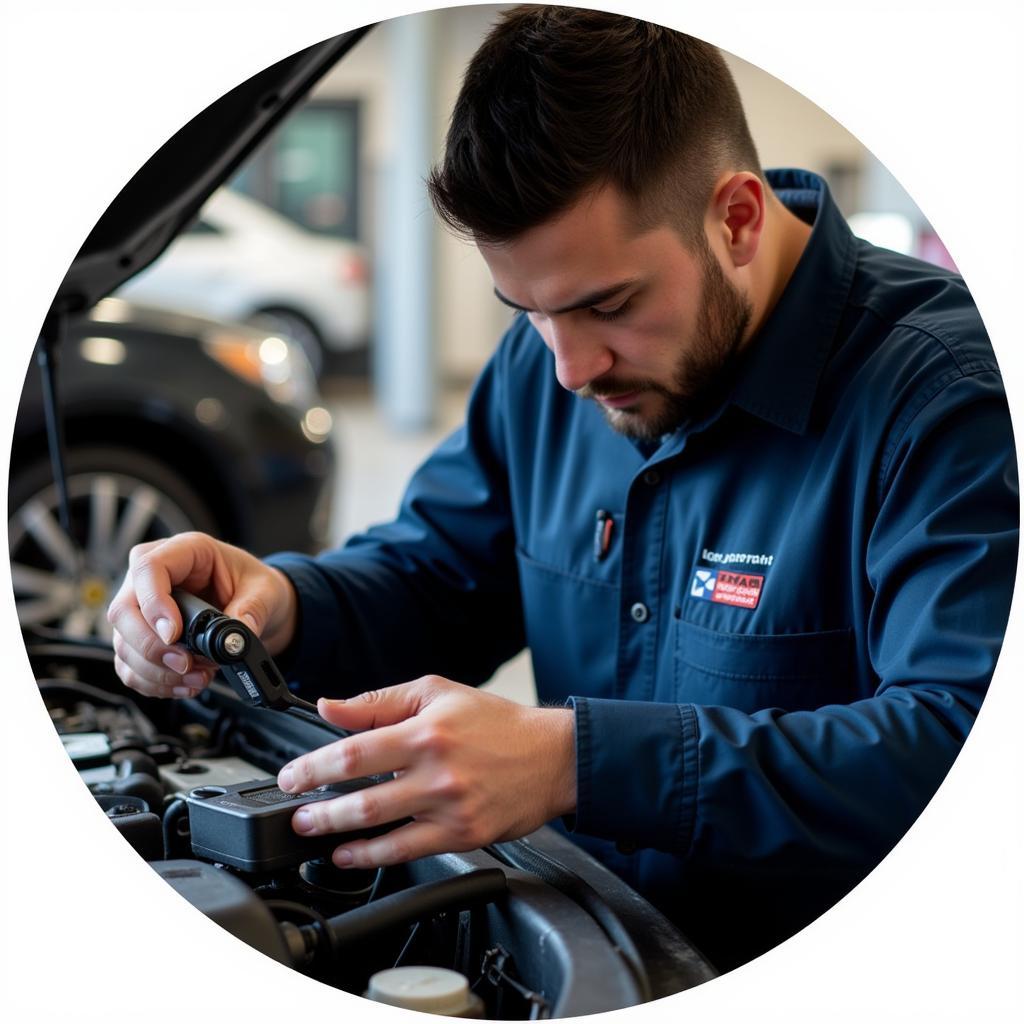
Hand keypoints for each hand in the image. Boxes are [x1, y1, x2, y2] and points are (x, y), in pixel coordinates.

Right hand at [106, 531, 297, 698]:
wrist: (257, 605)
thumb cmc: (254, 586)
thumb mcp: (266, 591)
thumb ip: (252, 611)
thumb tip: (234, 640)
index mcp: (185, 551)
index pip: (149, 568)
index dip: (154, 604)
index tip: (173, 634)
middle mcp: (153, 577)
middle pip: (123, 611)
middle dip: (152, 647)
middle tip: (185, 664)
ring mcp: (142, 608)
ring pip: (123, 644)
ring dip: (158, 671)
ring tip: (199, 676)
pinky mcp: (141, 638)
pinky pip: (130, 666)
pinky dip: (156, 682)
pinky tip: (185, 683)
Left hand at [277, 676, 576, 866]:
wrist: (552, 756)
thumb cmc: (496, 723)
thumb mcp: (437, 693)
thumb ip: (378, 701)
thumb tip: (329, 707)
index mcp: (426, 731)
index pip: (354, 751)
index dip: (312, 768)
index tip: (290, 776)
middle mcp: (436, 771)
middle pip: (360, 797)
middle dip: (316, 809)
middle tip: (294, 812)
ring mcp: (449, 808)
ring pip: (380, 829)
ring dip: (336, 835)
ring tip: (313, 831)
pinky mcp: (463, 835)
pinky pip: (407, 852)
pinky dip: (372, 856)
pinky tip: (351, 853)